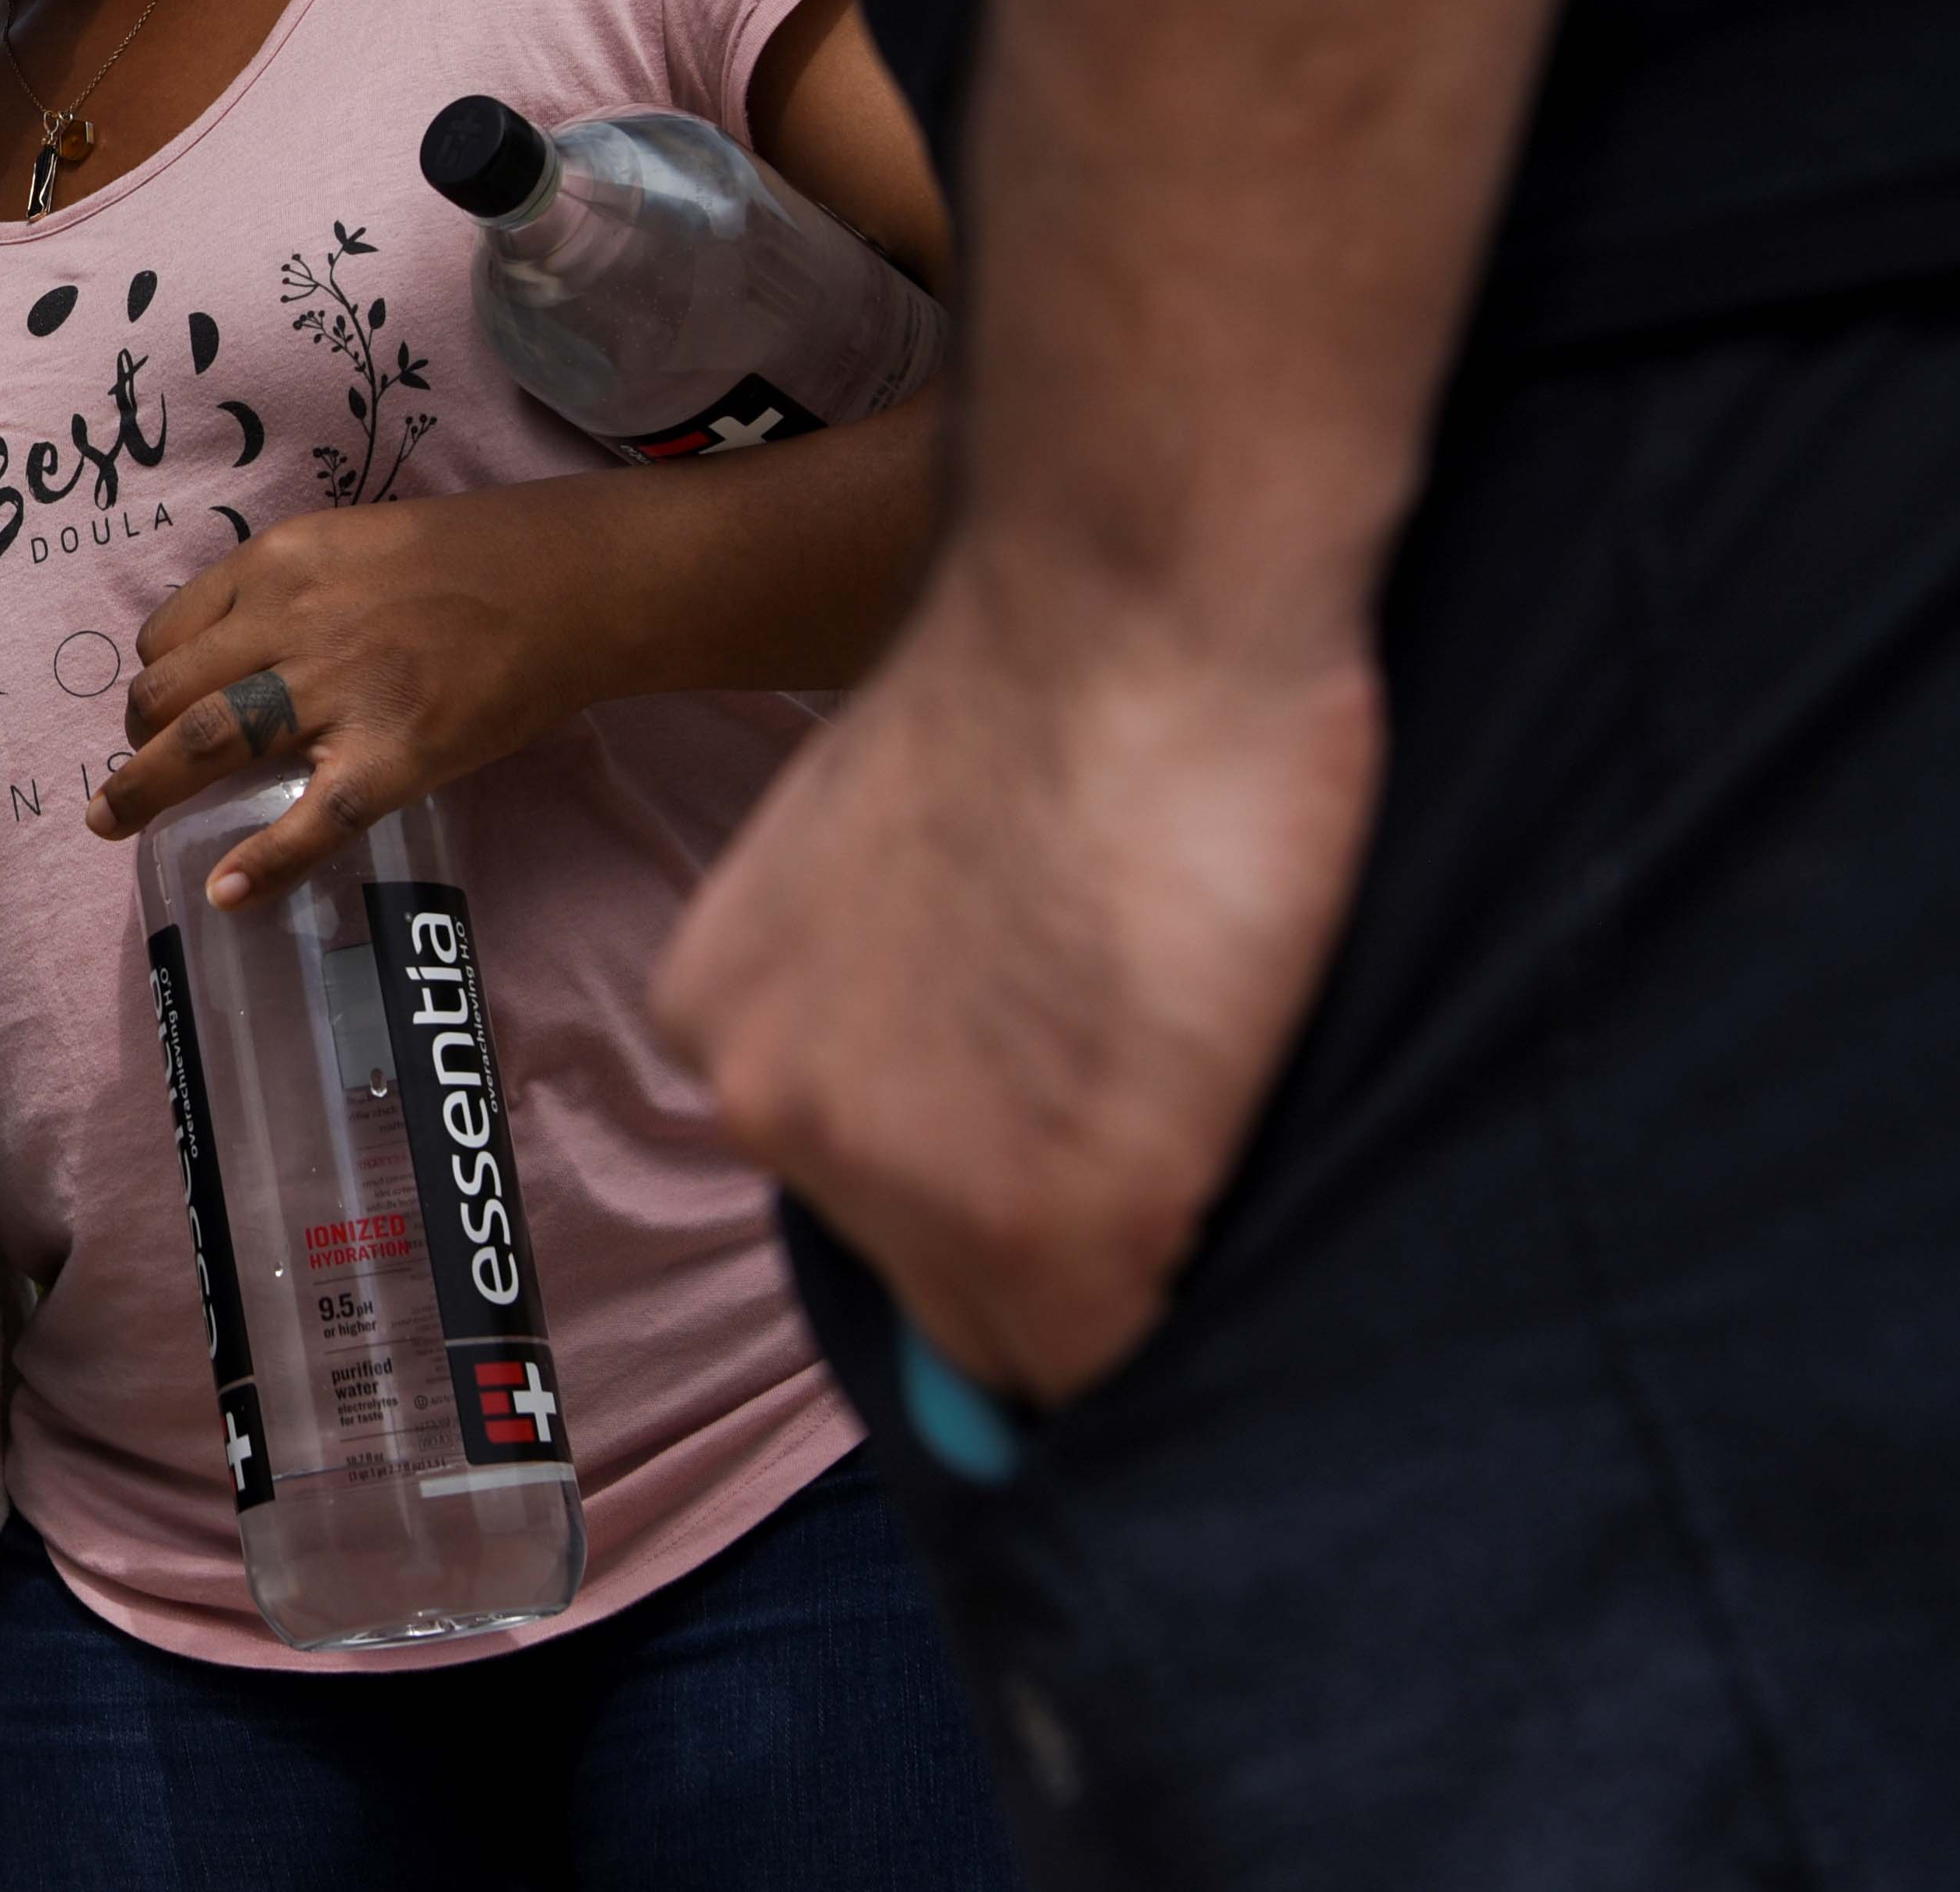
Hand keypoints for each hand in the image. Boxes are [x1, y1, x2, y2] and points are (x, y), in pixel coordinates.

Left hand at [85, 485, 618, 899]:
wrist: (568, 581)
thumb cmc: (468, 557)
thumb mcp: (350, 540)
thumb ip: (286, 587)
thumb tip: (232, 643)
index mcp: (277, 567)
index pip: (170, 632)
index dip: (154, 676)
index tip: (157, 705)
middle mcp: (290, 625)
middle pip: (170, 693)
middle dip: (134, 739)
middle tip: (131, 772)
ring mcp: (338, 694)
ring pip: (206, 745)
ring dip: (142, 792)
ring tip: (112, 823)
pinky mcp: (393, 755)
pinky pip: (309, 819)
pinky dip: (259, 863)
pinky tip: (222, 893)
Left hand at [650, 543, 1384, 1403]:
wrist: (1131, 603)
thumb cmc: (1058, 688)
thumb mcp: (899, 852)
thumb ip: (900, 994)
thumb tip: (970, 1103)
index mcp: (724, 1014)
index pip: (856, 1191)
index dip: (988, 1172)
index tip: (1073, 1106)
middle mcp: (767, 1108)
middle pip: (931, 1276)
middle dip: (1050, 1228)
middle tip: (1157, 1092)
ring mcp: (896, 1178)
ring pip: (1031, 1325)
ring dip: (1132, 1258)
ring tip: (1203, 1082)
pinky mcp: (1045, 1224)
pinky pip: (1122, 1355)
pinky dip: (1193, 1295)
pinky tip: (1235, 1156)